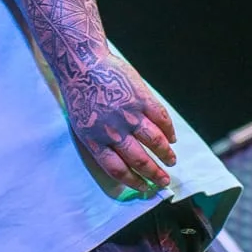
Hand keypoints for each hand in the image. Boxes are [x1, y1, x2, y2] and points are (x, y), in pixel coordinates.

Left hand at [61, 53, 176, 190]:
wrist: (81, 64)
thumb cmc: (79, 94)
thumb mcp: (81, 123)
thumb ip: (100, 141)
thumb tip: (121, 159)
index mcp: (95, 140)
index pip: (118, 170)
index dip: (133, 181)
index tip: (144, 188)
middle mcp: (113, 131)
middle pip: (139, 160)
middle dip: (155, 174)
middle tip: (164, 180)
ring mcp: (129, 114)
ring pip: (155, 141)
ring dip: (166, 154)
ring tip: (171, 161)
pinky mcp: (141, 98)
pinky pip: (161, 119)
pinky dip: (169, 130)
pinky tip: (172, 138)